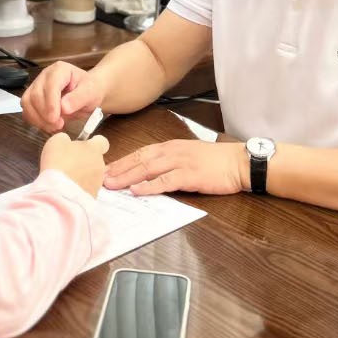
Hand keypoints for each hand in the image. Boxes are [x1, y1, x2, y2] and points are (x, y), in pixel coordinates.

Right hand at [21, 61, 102, 132]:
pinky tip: (48, 126)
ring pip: (27, 103)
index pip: (49, 85)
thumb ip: (78, 98)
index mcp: (59, 70)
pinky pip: (27, 110)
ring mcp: (36, 86)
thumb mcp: (90, 93)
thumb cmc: (90, 90)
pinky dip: (35, 121)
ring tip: (54, 127)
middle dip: (44, 114)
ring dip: (38, 119)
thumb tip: (64, 108)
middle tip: (59, 125)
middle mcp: (44, 76)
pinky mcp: (32, 98)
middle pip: (35, 95)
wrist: (87, 93)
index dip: (51, 103)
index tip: (57, 119)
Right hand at [39, 132, 109, 198]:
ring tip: (65, 177)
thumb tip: (66, 141)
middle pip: (95, 159)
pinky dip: (78, 188)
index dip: (93, 142)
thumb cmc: (60, 164)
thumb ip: (65, 138)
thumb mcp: (57, 141)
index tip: (83, 144)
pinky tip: (66, 188)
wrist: (60, 193)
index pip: (102, 141)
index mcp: (94, 149)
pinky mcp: (92, 196)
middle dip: (84, 160)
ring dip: (81, 175)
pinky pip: (86, 189)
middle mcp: (99, 165)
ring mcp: (97, 182)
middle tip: (68, 162)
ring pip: (91, 175)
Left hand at [104, 139, 247, 196]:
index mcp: (171, 147)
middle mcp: (172, 152)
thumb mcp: (189, 156)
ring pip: (147, 169)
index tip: (105, 168)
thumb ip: (170, 163)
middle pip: (139, 159)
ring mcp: (181, 162)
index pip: (140, 152)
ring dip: (127, 177)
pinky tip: (137, 190)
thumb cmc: (217, 162)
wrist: (239, 162)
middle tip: (98, 177)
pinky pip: (165, 181)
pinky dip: (149, 186)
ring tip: (111, 184)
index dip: (122, 161)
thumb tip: (150, 175)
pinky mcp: (190, 175)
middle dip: (117, 169)